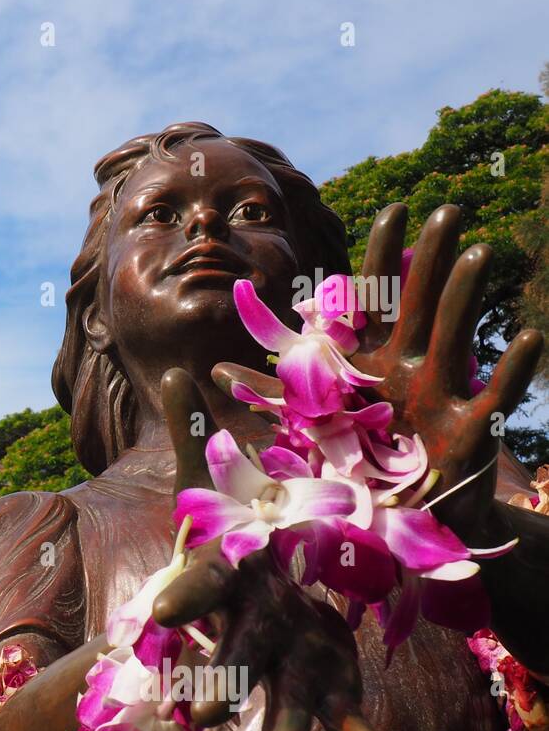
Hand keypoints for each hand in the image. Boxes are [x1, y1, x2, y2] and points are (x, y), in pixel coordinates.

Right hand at [149, 368, 382, 730]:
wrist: (250, 588)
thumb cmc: (223, 533)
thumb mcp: (209, 483)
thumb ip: (193, 434)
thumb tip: (175, 376)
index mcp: (225, 573)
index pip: (197, 586)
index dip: (182, 600)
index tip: (164, 618)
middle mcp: (249, 618)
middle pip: (233, 652)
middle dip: (217, 685)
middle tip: (197, 718)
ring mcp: (285, 649)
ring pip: (280, 691)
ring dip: (279, 724)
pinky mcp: (321, 670)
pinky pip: (337, 705)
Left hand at [215, 204, 542, 537]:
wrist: (403, 522)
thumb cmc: (356, 468)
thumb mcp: (307, 428)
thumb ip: (271, 396)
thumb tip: (212, 372)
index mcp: (370, 363)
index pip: (375, 301)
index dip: (383, 257)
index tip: (395, 208)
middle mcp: (408, 369)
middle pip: (418, 304)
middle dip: (430, 257)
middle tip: (447, 209)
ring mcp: (442, 395)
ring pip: (453, 335)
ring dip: (463, 296)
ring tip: (478, 251)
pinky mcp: (471, 431)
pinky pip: (493, 397)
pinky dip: (510, 370)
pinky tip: (528, 338)